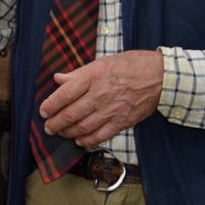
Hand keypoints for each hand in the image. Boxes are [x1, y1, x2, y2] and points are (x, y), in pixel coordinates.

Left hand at [41, 50, 163, 148]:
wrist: (161, 77)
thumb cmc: (131, 66)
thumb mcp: (102, 62)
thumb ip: (78, 74)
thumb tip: (58, 79)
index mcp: (93, 76)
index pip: (65, 94)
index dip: (51, 105)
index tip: (43, 111)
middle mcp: (101, 94)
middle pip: (72, 113)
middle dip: (56, 123)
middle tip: (48, 127)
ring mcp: (112, 110)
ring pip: (84, 127)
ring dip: (69, 132)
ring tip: (61, 133)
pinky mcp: (123, 121)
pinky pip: (102, 135)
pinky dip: (88, 141)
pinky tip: (80, 141)